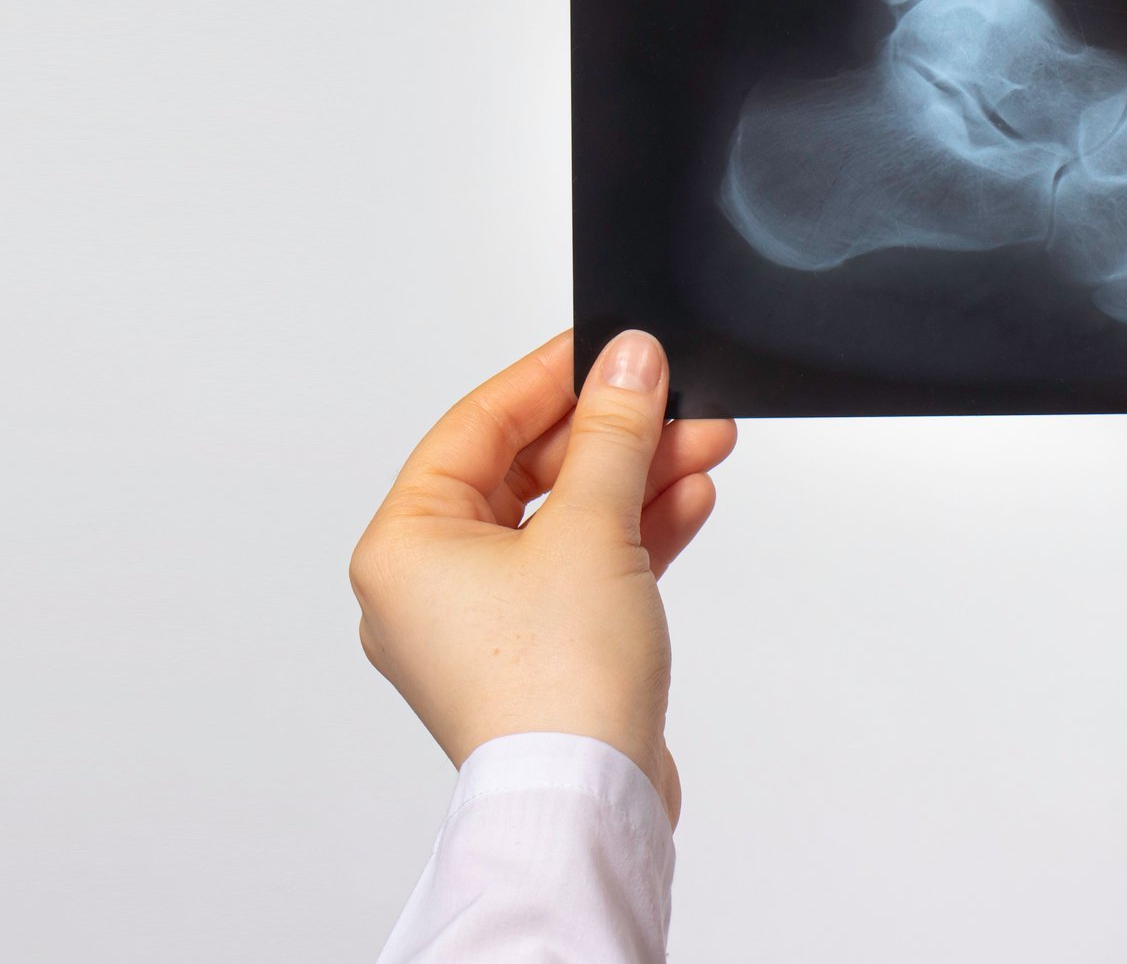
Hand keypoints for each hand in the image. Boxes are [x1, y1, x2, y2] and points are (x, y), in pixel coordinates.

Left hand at [350, 330, 736, 825]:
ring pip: (564, 520)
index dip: (552, 377)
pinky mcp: (539, 654)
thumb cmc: (555, 685)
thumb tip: (628, 362)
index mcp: (404, 545)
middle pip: (528, 472)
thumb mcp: (592, 524)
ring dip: (636, 479)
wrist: (587, 798)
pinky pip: (583, 569)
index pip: (478, 426)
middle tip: (674, 398)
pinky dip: (634, 533)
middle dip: (614, 434)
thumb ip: (613, 432)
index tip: (611, 347)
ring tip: (704, 444)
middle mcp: (429, 585)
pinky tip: (688, 501)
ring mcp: (484, 625)